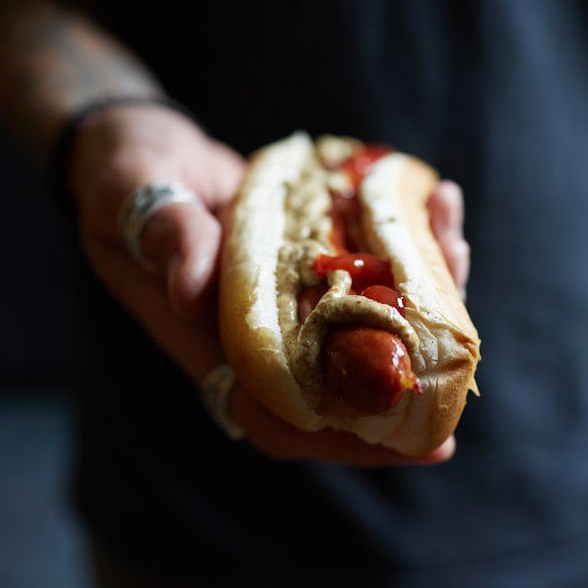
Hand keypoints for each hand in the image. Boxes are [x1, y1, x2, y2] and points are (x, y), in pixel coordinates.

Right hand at [69, 110, 460, 464]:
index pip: (276, 414)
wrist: (139, 144)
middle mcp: (260, 328)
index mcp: (209, 338)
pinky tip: (435, 201)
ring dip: (422, 293)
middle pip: (343, 377)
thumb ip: (167, 237)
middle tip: (461, 357)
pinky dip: (410, 240)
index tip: (406, 444)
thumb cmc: (125, 175)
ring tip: (453, 243)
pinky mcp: (312, 258)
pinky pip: (369, 266)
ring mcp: (291, 295)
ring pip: (369, 321)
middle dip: (408, 370)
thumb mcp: (132, 196)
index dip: (339, 439)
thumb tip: (193, 293)